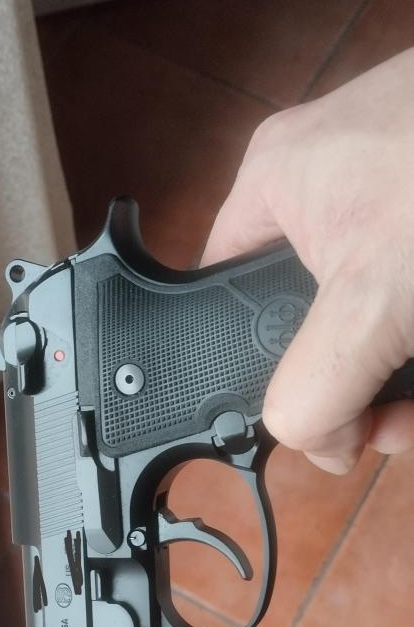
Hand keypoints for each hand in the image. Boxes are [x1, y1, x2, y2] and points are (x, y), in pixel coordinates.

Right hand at [202, 49, 413, 472]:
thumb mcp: (367, 304)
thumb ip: (315, 391)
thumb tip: (320, 445)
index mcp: (274, 181)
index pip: (229, 297)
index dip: (265, 373)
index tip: (322, 419)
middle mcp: (327, 180)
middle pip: (314, 318)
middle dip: (356, 387)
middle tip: (392, 424)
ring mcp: (395, 188)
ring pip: (379, 315)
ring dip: (401, 379)